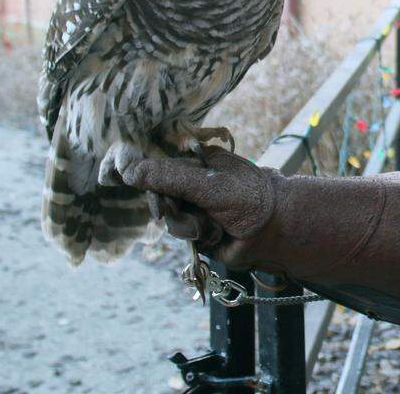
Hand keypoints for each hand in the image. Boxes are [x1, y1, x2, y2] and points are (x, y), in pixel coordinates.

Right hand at [122, 145, 277, 265]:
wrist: (276, 230)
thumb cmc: (249, 197)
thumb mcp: (208, 183)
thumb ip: (170, 177)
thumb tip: (129, 171)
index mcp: (197, 162)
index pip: (159, 165)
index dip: (143, 176)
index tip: (123, 180)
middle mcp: (193, 184)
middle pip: (158, 194)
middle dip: (167, 206)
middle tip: (173, 210)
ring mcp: (196, 207)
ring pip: (169, 219)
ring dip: (187, 225)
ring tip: (210, 225)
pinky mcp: (200, 231)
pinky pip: (183, 235)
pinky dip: (198, 236)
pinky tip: (217, 234)